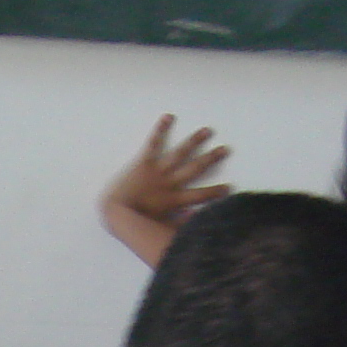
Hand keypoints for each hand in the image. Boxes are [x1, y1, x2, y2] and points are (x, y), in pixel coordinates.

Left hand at [100, 118, 230, 261]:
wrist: (116, 213)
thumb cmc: (136, 225)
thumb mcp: (163, 230)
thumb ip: (181, 226)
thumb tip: (197, 220)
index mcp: (175, 200)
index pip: (201, 196)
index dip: (215, 192)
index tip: (230, 188)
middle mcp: (169, 183)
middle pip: (195, 169)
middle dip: (211, 158)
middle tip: (225, 149)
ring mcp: (158, 171)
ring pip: (180, 153)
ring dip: (194, 141)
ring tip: (207, 130)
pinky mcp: (144, 163)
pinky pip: (154, 143)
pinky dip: (160, 129)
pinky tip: (168, 117)